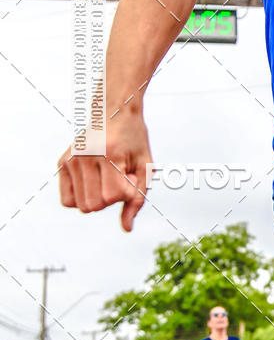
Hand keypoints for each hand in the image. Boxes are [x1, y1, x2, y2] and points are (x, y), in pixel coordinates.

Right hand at [58, 112, 151, 231]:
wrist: (115, 110)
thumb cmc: (134, 139)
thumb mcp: (145, 166)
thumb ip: (138, 199)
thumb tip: (127, 228)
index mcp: (109, 153)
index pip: (113, 196)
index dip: (126, 192)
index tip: (130, 174)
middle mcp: (85, 155)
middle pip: (94, 205)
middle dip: (111, 198)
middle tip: (118, 175)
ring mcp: (71, 159)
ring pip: (82, 206)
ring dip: (98, 198)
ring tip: (106, 177)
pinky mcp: (62, 162)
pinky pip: (68, 200)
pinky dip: (82, 197)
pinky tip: (93, 181)